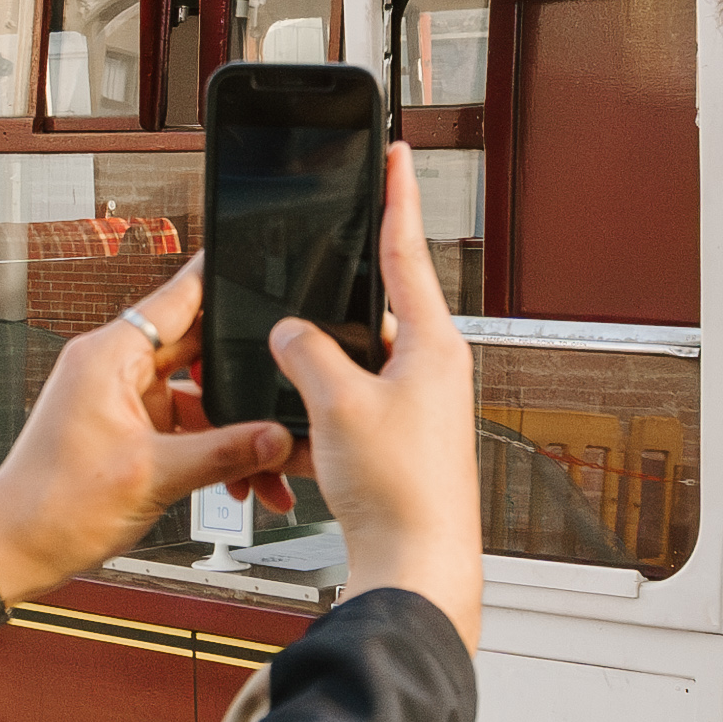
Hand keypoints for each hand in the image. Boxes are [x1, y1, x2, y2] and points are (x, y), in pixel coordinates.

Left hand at [0, 258, 294, 605]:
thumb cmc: (53, 506)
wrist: (18, 547)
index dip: (219, 281)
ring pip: (195, 394)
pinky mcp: (128, 428)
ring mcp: (121, 398)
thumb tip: (276, 438)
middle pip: (195, 347)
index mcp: (108, 357)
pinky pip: (183, 424)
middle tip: (283, 391)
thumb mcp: (153, 476)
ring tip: (263, 461)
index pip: (176, 298)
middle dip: (239, 375)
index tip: (256, 265)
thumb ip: (223, 453)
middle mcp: (113, 369)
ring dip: (229, 426)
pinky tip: (237, 476)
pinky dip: (211, 447)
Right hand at [270, 144, 484, 651]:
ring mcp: (418, 409)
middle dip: (324, 327)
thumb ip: (305, 354)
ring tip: (299, 418)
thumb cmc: (400, 490)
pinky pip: (344, 419)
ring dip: (314, 392)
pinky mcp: (398, 447)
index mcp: (432, 343)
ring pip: (348, 376)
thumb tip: (290, 334)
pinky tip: (297, 453)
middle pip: (367, 319)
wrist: (414, 568)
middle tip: (296, 319)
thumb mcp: (337, 404)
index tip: (397, 153)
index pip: (407, 250)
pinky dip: (315, 430)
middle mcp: (432, 370)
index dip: (397, 197)